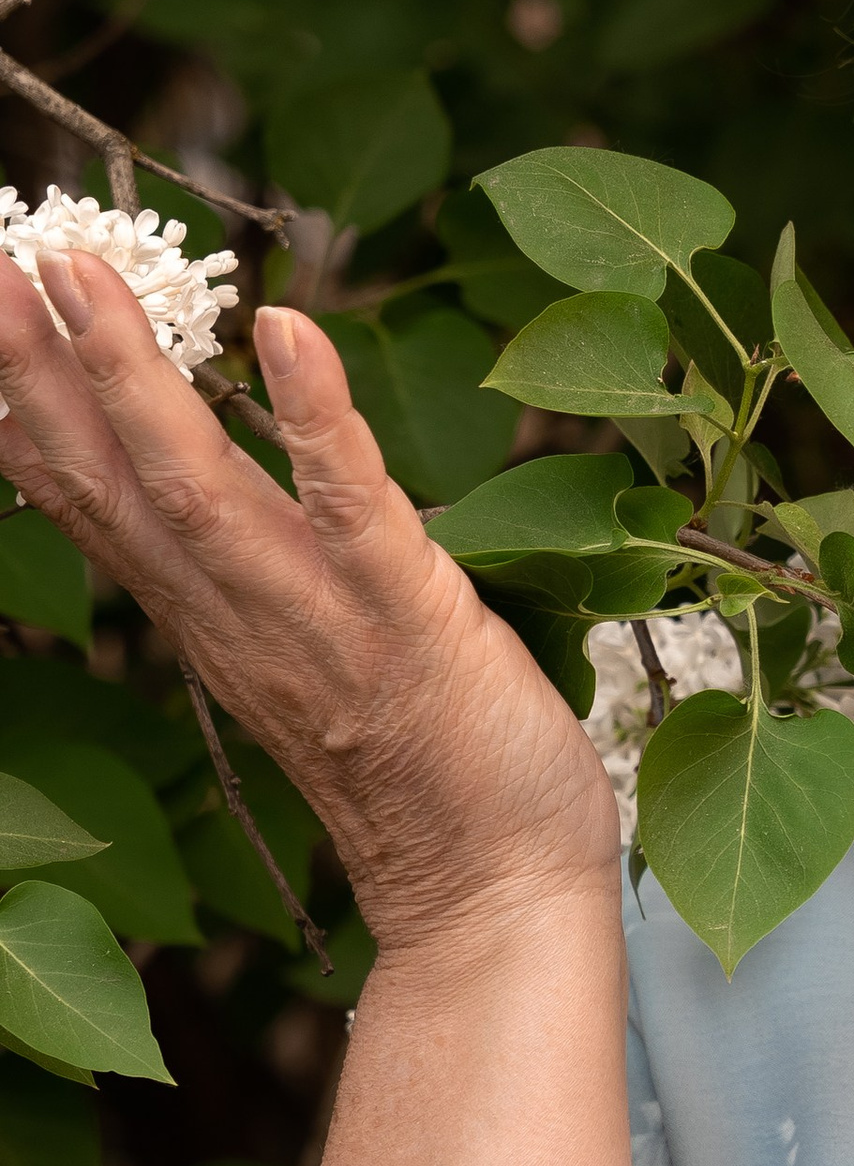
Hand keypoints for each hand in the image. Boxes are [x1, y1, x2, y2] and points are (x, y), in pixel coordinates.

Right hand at [0, 253, 619, 951]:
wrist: (495, 893)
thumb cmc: (418, 772)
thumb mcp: (296, 662)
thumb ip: (240, 581)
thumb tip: (192, 494)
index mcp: (211, 619)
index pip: (90, 503)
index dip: (24, 411)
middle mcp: (237, 617)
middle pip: (111, 482)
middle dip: (40, 370)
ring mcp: (316, 619)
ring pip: (197, 486)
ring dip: (135, 378)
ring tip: (82, 271)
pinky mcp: (409, 619)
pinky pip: (351, 504)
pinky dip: (315, 415)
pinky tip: (286, 326)